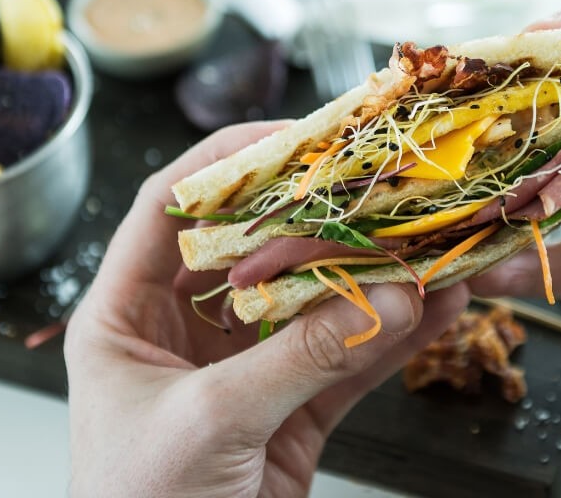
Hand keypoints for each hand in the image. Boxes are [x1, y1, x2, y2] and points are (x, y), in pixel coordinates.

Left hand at [65, 122, 467, 497]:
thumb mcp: (208, 423)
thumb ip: (299, 358)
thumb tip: (384, 296)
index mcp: (125, 318)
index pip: (167, 209)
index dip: (223, 163)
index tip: (288, 137)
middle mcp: (181, 333)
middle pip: (252, 249)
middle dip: (316, 216)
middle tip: (373, 179)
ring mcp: (241, 373)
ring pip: (310, 304)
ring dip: (367, 275)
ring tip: (423, 241)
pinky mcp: (289, 416)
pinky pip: (345, 363)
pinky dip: (391, 339)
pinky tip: (435, 310)